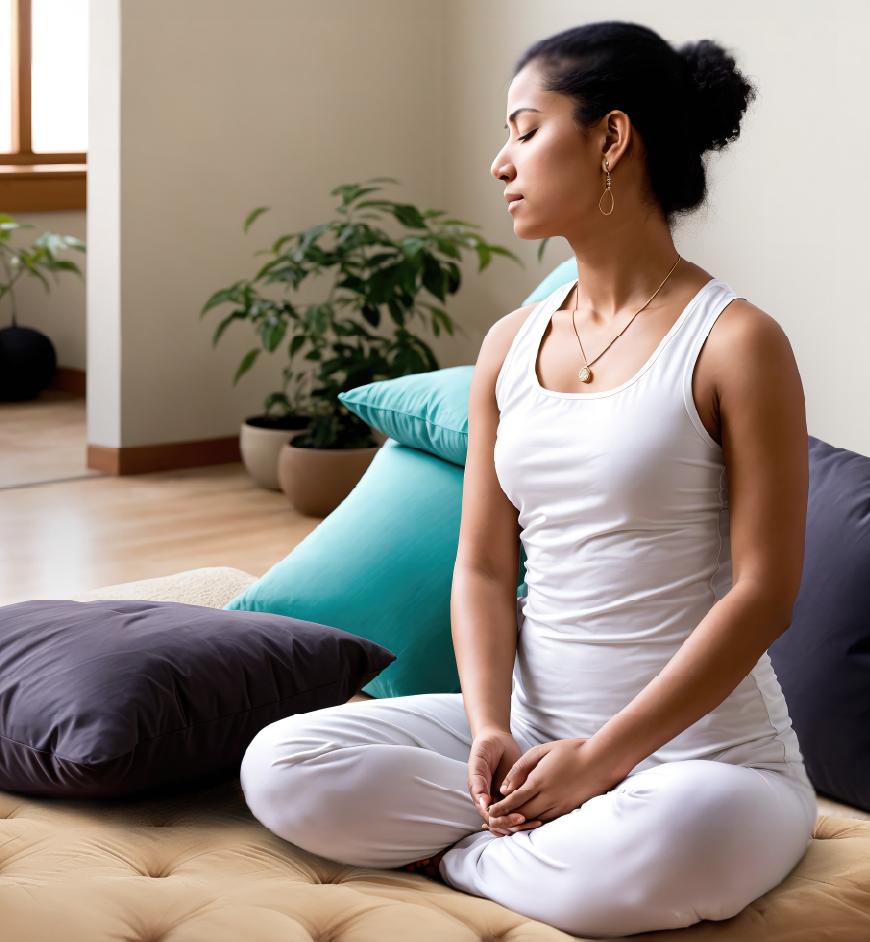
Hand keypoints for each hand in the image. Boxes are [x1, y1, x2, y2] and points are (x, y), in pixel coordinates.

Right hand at [467, 728, 539, 834]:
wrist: (496, 738)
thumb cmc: (484, 748)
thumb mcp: (478, 762)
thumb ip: (478, 782)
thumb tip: (484, 804)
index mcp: (480, 795)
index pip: (490, 817)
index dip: (502, 820)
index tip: (517, 817)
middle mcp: (491, 800)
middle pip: (500, 823)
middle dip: (512, 824)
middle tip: (527, 820)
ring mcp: (502, 797)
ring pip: (510, 819)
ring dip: (521, 824)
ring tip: (536, 822)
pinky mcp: (514, 793)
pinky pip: (519, 808)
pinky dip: (527, 815)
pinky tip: (538, 818)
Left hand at [485, 738, 620, 829]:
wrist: (601, 761)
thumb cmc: (571, 751)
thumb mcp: (542, 751)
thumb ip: (521, 768)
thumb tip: (505, 787)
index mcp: (539, 781)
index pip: (513, 800)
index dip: (499, 808)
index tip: (488, 813)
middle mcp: (548, 798)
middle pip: (521, 815)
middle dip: (505, 820)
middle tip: (492, 824)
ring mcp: (559, 806)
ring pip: (534, 821)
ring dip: (519, 825)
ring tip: (505, 826)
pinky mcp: (568, 811)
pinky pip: (547, 822)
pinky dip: (535, 824)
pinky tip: (528, 824)